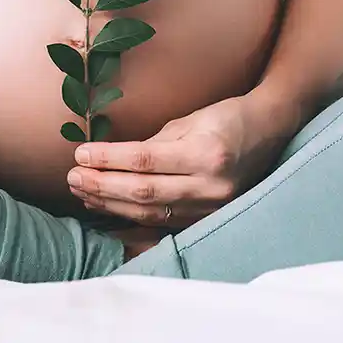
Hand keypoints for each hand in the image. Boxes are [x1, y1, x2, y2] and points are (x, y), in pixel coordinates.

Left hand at [66, 92, 301, 228]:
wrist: (269, 132)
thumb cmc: (225, 118)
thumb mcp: (190, 121)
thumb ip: (155, 144)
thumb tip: (112, 159)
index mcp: (205, 154)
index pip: (145, 161)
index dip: (109, 160)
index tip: (81, 154)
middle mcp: (209, 185)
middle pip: (143, 192)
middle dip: (102, 186)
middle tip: (72, 177)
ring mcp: (210, 206)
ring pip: (149, 212)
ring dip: (110, 204)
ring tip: (82, 192)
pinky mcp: (207, 218)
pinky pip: (162, 224)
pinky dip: (131, 221)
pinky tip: (107, 214)